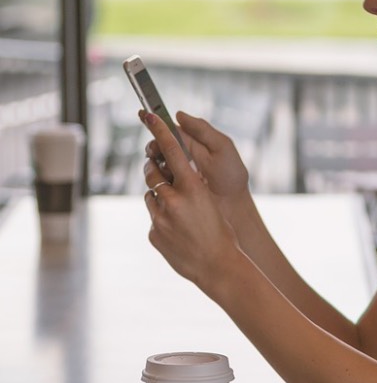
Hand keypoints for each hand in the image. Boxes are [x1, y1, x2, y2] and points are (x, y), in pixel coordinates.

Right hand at [143, 111, 249, 204]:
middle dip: (154, 146)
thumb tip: (178, 114)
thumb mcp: (222, 147)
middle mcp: (181, 156)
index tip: (144, 115)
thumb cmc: (231, 176)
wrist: (234, 205)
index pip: (170, 130)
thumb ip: (201, 129)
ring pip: (155, 162)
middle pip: (159, 146)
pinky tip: (166, 179)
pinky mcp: (172, 188)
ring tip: (163, 165)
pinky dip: (157, 177)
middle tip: (155, 150)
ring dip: (154, 162)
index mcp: (192, 143)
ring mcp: (175, 172)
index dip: (156, 123)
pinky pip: (157, 180)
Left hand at [143, 112, 238, 288]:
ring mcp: (160, 219)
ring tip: (178, 212)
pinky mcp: (153, 234)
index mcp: (192, 189)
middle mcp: (173, 201)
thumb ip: (190, 188)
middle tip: (157, 167)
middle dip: (153, 168)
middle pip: (152, 173)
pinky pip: (154, 219)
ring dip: (159, 198)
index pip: (172, 151)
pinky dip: (163, 220)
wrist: (218, 267)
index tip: (148, 115)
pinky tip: (179, 233)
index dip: (159, 131)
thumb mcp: (210, 203)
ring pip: (151, 197)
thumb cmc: (222, 233)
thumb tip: (172, 177)